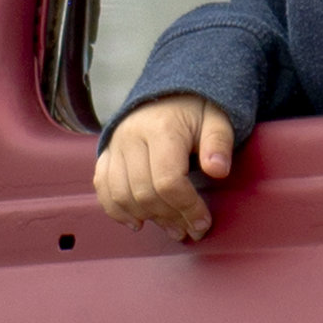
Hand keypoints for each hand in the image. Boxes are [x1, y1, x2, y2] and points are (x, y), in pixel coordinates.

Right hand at [93, 94, 230, 241]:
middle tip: (189, 230)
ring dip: (146, 217)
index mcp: (162, 128)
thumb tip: (218, 170)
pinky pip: (102, 187)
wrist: (167, 92)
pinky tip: (137, 221)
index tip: (203, 222)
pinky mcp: (105, 153)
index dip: (186, 207)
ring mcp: (114, 145)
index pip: (168, 180)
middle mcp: (131, 137)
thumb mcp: (217, 120)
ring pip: (121, 194)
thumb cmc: (196, 109)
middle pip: (144, 192)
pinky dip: (116, 210)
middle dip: (169, 217)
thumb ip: (219, 143)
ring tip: (171, 228)